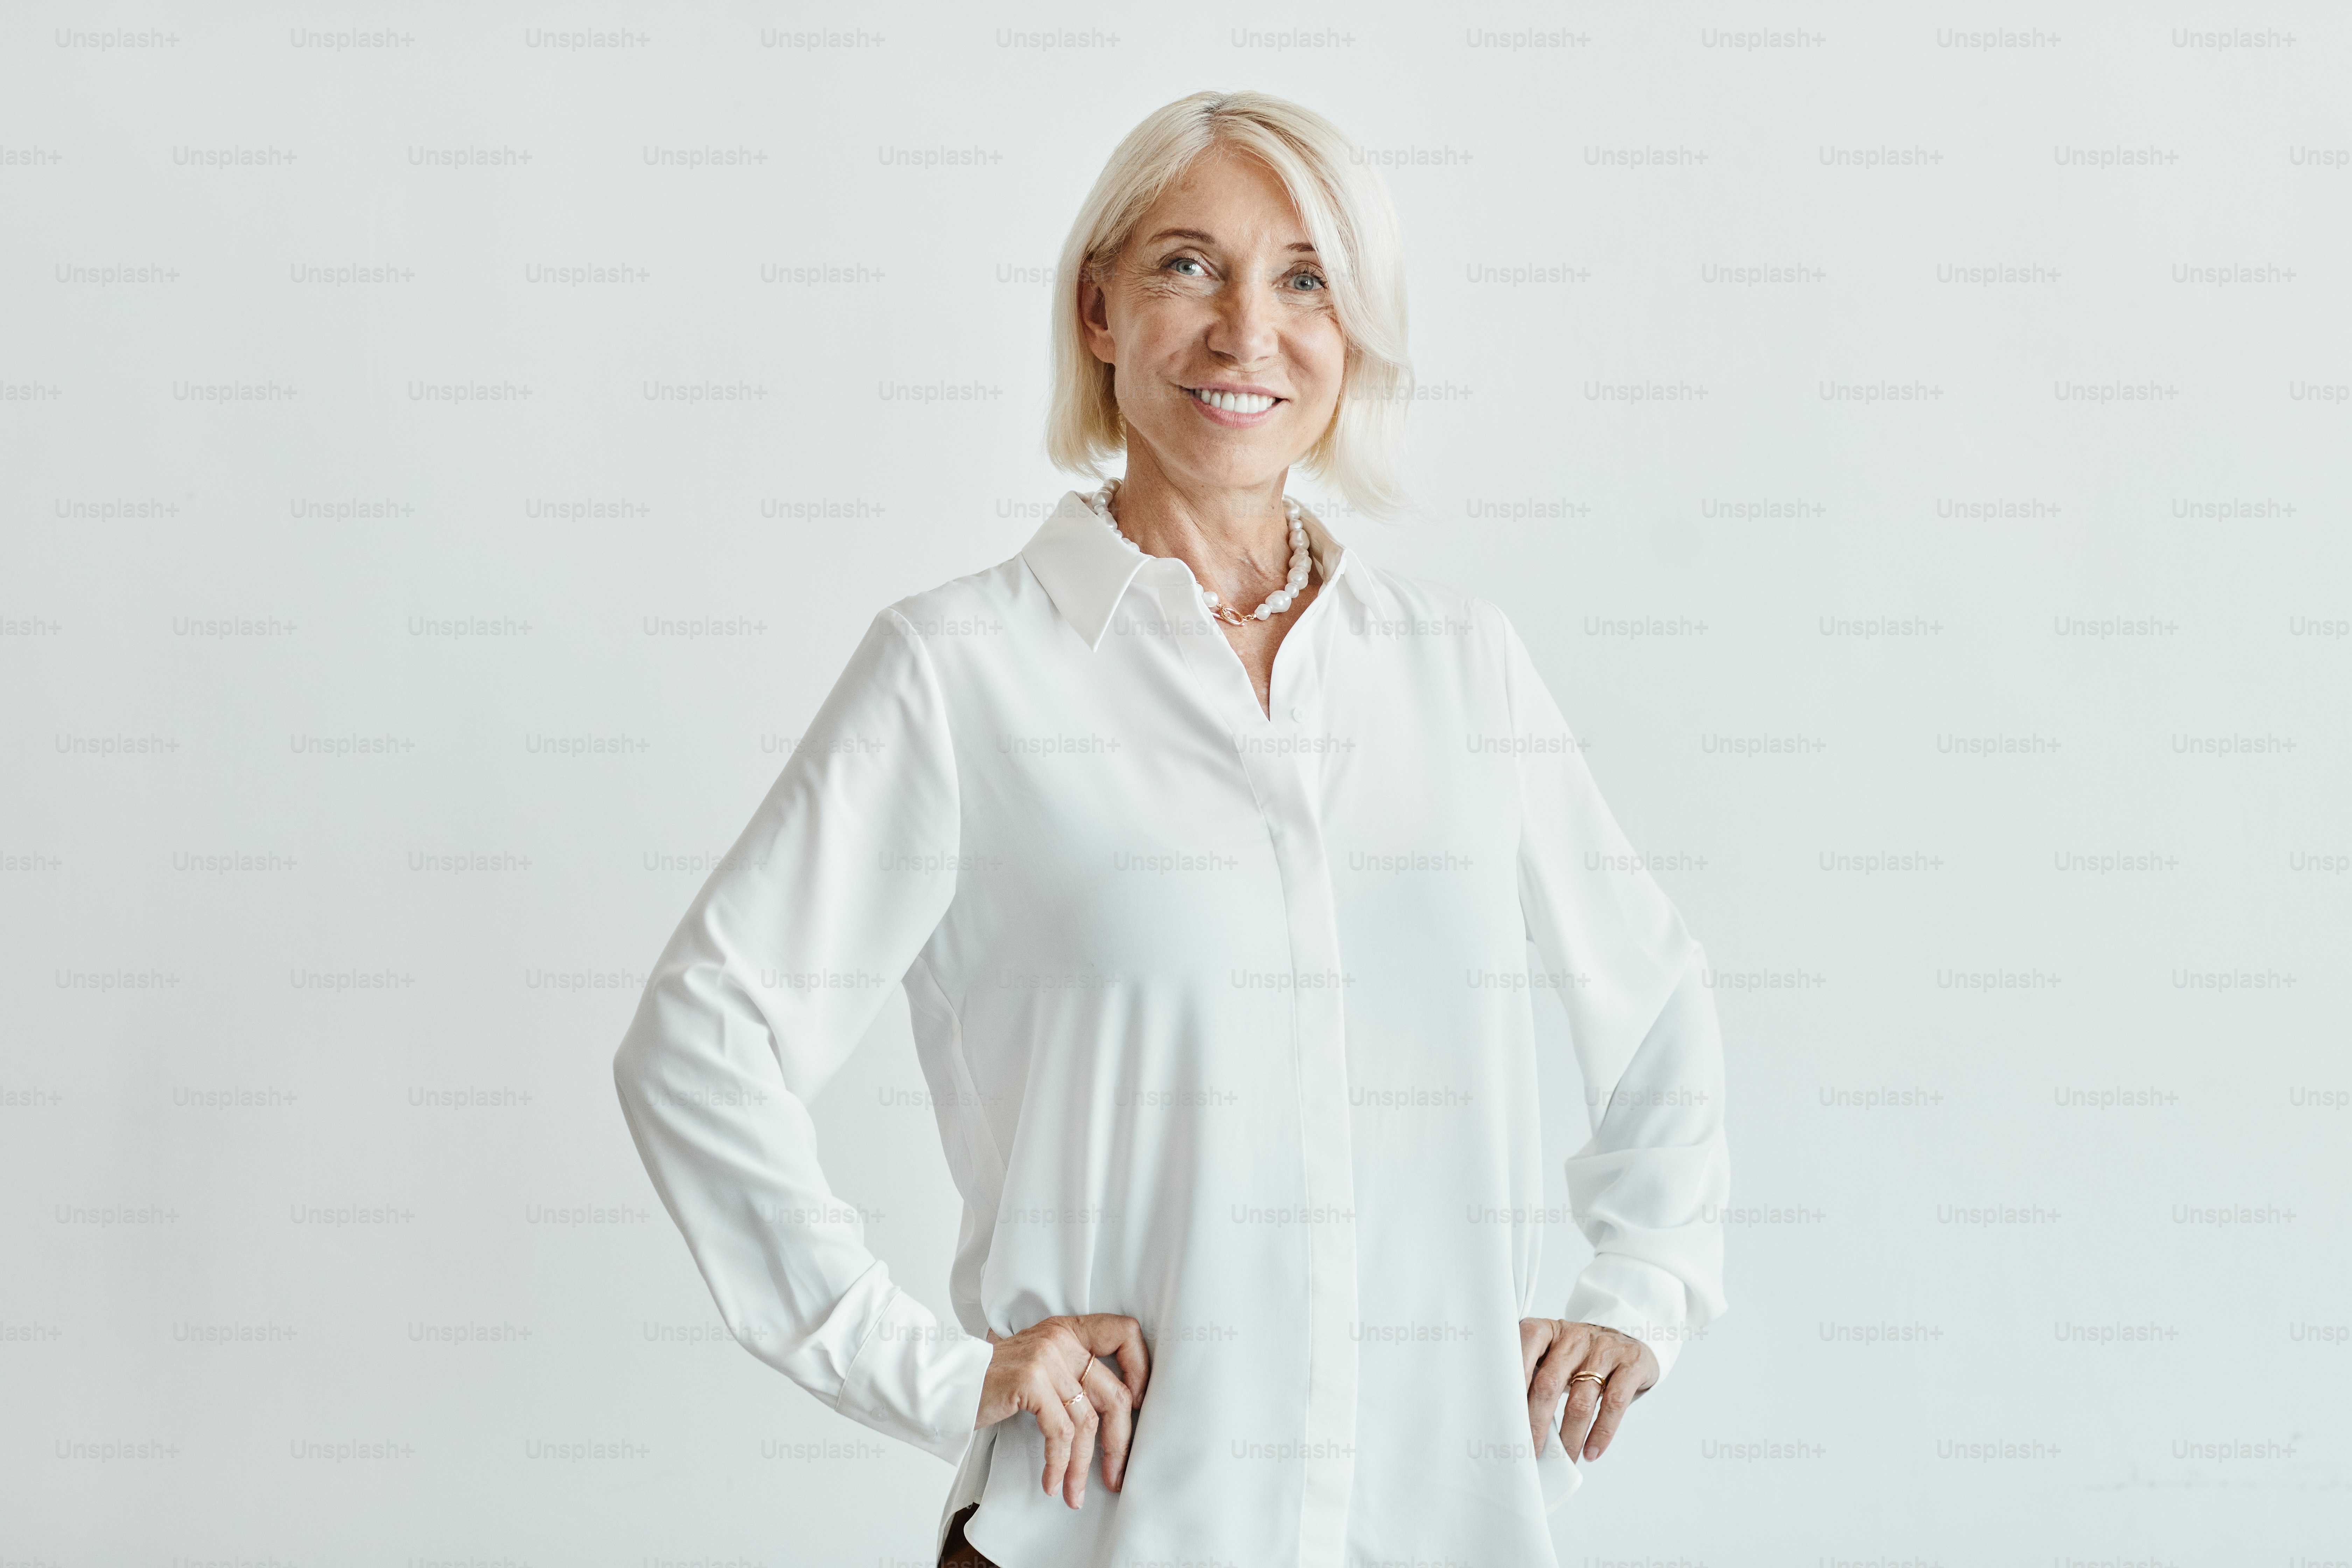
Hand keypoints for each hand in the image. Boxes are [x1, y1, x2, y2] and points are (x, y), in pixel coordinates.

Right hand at [974, 1314, 1150, 1508]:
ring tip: (1074, 1493)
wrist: (947, 1384)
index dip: (1141, 1369)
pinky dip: (1059, 1464)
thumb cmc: (994, 1383)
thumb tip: (1119, 1415)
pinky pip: (1059, 1433)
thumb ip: (1074, 1375)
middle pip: (1113, 1393)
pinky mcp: (1030, 1381)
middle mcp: (1061, 1338)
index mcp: (1069, 1330)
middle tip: (1115, 1476)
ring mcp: (1046, 1357)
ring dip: (1082, 1466)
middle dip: (1117, 1444)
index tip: (1138, 1406)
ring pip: (1086, 1421)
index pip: (1125, 1333)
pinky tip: (1052, 1483)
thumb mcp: (1041, 1366)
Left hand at [1518, 1317, 1657, 1462]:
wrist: (1627, 1341)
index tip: (1506, 1419)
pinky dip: (1601, 1432)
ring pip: (1581, 1399)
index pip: (1523, 1349)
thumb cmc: (1580, 1356)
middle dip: (1536, 1423)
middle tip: (1530, 1451)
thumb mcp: (1554, 1355)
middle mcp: (1574, 1336)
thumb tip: (1510, 1421)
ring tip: (1563, 1459)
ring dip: (1569, 1436)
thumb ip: (1532, 1377)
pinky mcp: (1632, 1363)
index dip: (1512, 1384)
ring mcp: (1605, 1348)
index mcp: (1547, 1330)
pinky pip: (1614, 1403)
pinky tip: (1591, 1451)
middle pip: (1548, 1383)